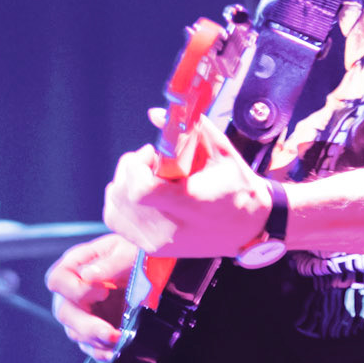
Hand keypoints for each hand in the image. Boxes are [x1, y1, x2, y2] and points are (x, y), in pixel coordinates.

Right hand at [45, 233, 137, 357]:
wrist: (154, 267)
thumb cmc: (134, 252)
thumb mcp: (126, 251)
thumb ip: (108, 264)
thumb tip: (87, 275)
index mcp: (75, 264)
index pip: (57, 281)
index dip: (77, 290)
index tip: (104, 291)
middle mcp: (73, 290)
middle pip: (64, 313)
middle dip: (88, 326)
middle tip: (111, 332)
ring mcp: (81, 311)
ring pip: (76, 332)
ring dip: (98, 340)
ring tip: (120, 339)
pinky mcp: (93, 328)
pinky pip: (89, 346)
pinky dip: (102, 351)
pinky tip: (115, 351)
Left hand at [103, 118, 274, 258]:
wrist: (249, 228)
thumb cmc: (238, 188)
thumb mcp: (222, 152)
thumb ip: (190, 130)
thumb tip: (155, 113)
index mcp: (191, 202)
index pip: (141, 189)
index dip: (137, 166)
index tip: (152, 155)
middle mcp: (171, 227)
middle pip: (122, 195)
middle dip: (132, 169)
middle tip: (154, 163)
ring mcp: (159, 241)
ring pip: (114, 207)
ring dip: (124, 185)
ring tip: (149, 179)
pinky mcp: (152, 248)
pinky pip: (117, 221)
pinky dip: (120, 204)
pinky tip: (141, 195)